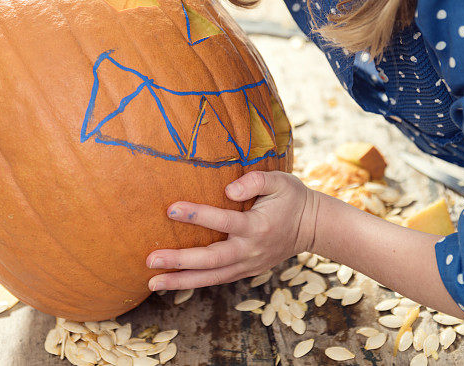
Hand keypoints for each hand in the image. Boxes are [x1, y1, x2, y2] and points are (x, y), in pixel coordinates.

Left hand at [145, 170, 318, 290]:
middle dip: (180, 261)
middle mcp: (251, 250)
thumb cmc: (292, 198)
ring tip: (152, 282)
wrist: (313, 227)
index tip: (171, 209)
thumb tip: (229, 188)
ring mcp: (249, 264)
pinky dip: (194, 283)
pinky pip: (217, 279)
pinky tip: (172, 282)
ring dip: (181, 281)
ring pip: (211, 277)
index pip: (224, 221)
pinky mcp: (246, 270)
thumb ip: (255, 180)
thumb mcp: (280, 181)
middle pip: (212, 260)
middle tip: (151, 258)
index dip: (198, 215)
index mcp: (258, 226)